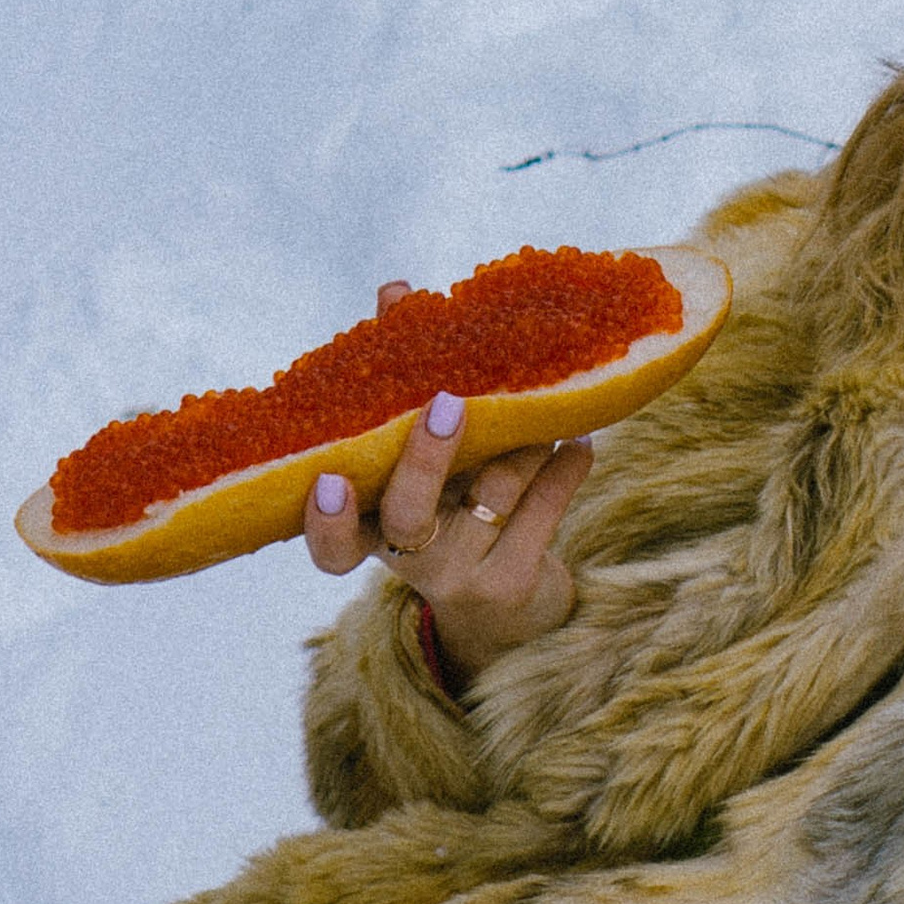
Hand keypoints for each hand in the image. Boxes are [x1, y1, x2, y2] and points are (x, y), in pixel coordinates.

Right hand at [302, 281, 587, 688]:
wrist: (509, 611)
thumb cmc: (452, 509)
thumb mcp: (421, 460)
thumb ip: (402, 382)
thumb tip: (395, 291)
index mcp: (373, 531)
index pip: (331, 545)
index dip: (325, 520)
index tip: (329, 478)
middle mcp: (410, 560)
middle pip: (408, 515)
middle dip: (427, 457)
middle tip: (449, 401)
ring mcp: (464, 575)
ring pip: (492, 494)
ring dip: (522, 439)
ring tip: (544, 403)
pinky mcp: (516, 582)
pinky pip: (544, 509)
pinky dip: (565, 465)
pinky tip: (577, 439)